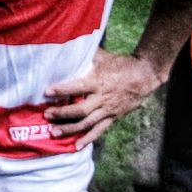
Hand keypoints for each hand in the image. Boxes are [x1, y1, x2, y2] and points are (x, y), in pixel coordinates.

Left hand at [43, 48, 161, 147]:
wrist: (145, 75)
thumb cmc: (121, 63)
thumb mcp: (103, 57)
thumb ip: (86, 56)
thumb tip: (68, 45)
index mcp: (98, 81)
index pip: (77, 87)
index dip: (62, 90)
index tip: (47, 91)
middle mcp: (102, 98)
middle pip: (80, 110)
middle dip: (62, 113)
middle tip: (46, 115)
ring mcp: (108, 110)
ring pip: (87, 123)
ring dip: (70, 129)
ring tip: (54, 132)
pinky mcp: (113, 117)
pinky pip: (100, 130)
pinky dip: (88, 139)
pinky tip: (77, 146)